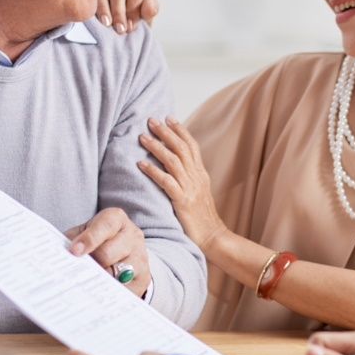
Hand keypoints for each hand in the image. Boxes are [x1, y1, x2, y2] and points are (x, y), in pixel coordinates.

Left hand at [65, 208, 151, 296]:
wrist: (124, 250)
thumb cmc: (96, 241)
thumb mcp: (83, 233)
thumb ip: (71, 240)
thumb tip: (56, 255)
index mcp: (116, 220)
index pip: (105, 226)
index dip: (89, 239)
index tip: (74, 251)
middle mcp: (132, 236)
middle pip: (108, 254)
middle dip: (90, 264)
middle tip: (75, 274)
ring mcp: (140, 258)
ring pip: (116, 275)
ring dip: (99, 282)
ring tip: (84, 287)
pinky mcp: (143, 278)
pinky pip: (125, 291)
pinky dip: (110, 295)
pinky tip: (97, 296)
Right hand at [97, 0, 157, 33]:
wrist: (128, 8)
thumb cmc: (140, 4)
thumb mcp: (149, 7)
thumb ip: (152, 8)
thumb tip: (149, 11)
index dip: (133, 10)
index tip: (131, 26)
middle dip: (119, 12)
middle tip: (120, 29)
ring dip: (106, 10)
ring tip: (108, 25)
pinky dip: (97, 8)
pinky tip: (100, 19)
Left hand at [138, 117, 227, 250]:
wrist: (213, 238)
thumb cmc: (201, 218)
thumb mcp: (198, 193)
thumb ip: (188, 178)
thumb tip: (174, 166)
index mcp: (201, 174)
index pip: (192, 146)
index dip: (180, 130)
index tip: (168, 117)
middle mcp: (197, 178)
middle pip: (181, 148)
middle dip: (166, 132)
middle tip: (151, 120)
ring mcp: (191, 189)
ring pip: (173, 161)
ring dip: (156, 147)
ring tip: (142, 137)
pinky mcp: (183, 201)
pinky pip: (167, 182)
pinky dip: (153, 171)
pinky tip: (141, 164)